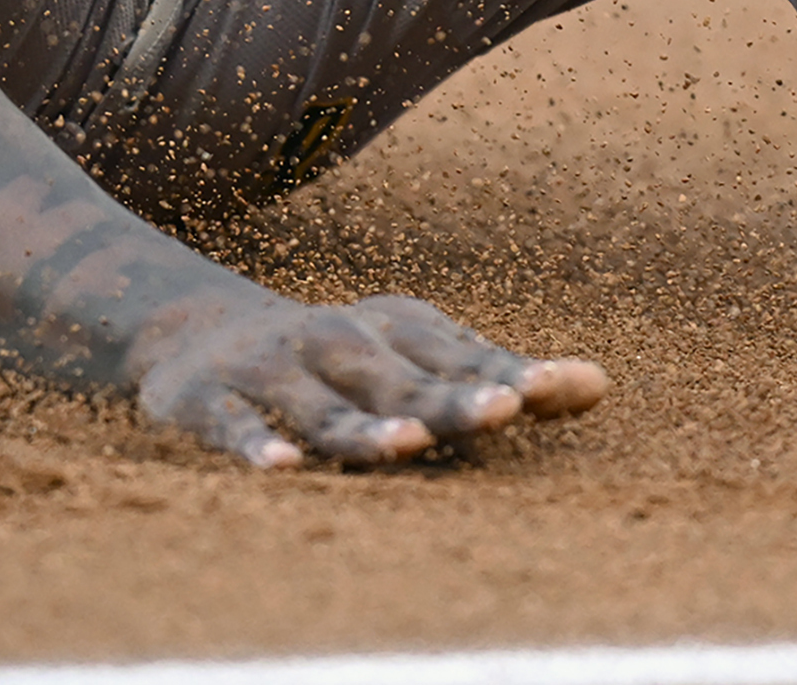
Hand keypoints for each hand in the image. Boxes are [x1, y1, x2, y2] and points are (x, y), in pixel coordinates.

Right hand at [128, 288, 609, 467]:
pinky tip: (281, 468)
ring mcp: (273, 369)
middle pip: (401, 381)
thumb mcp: (412, 356)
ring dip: (365, 427)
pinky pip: (236, 426)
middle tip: (501, 411)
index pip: (458, 356)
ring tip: (407, 445)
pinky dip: (257, 445)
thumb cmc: (339, 359)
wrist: (193, 334)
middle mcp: (338, 341)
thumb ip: (495, 377)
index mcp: (394, 328)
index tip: (556, 388)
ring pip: (325, 407)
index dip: (505, 374)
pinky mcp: (210, 401)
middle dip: (449, 398)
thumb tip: (602, 385)